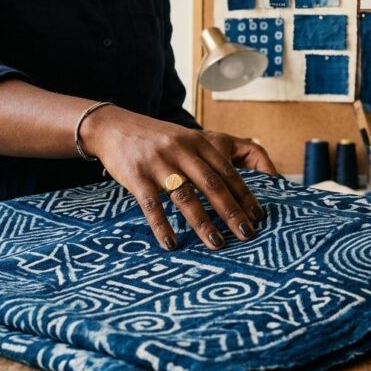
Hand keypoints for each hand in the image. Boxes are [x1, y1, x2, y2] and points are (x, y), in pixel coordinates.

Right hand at [83, 107, 266, 251]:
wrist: (112, 126)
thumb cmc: (156, 138)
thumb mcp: (185, 138)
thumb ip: (208, 156)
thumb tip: (236, 184)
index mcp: (197, 141)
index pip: (226, 171)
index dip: (244, 194)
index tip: (258, 216)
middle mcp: (181, 150)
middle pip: (211, 184)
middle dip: (231, 211)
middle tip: (247, 234)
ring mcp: (158, 163)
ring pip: (185, 196)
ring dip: (202, 222)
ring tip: (216, 244)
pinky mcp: (136, 175)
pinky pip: (152, 205)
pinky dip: (162, 226)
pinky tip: (171, 244)